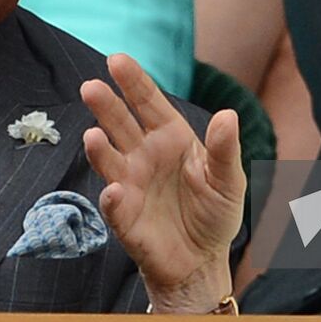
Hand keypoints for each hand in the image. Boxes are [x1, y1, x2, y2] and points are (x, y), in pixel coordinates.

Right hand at [80, 53, 244, 313]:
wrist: (202, 262)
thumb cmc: (214, 214)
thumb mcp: (229, 180)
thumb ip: (226, 149)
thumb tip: (228, 114)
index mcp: (171, 138)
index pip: (149, 103)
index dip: (133, 82)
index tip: (116, 59)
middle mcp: (144, 155)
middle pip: (121, 124)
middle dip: (106, 106)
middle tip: (91, 86)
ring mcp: (130, 184)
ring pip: (109, 159)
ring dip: (99, 148)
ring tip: (92, 135)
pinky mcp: (124, 216)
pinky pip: (114, 204)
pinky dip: (111, 198)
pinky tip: (114, 190)